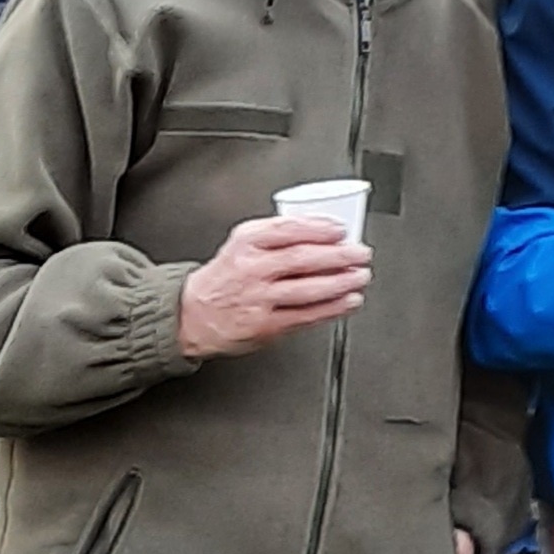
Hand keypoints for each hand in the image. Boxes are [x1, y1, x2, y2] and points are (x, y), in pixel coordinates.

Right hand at [176, 217, 369, 359]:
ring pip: (309, 289)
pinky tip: (349, 301)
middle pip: (303, 259)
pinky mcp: (266, 325)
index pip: (287, 230)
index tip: (342, 230)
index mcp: (245, 243)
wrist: (192, 314)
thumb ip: (277, 238)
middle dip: (340, 255)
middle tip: (362, 253)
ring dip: (342, 282)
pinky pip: (307, 315)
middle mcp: (251, 269)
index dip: (320, 228)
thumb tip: (328, 232)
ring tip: (361, 276)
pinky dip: (333, 308)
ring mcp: (258, 298)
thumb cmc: (227, 278)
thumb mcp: (242, 247)